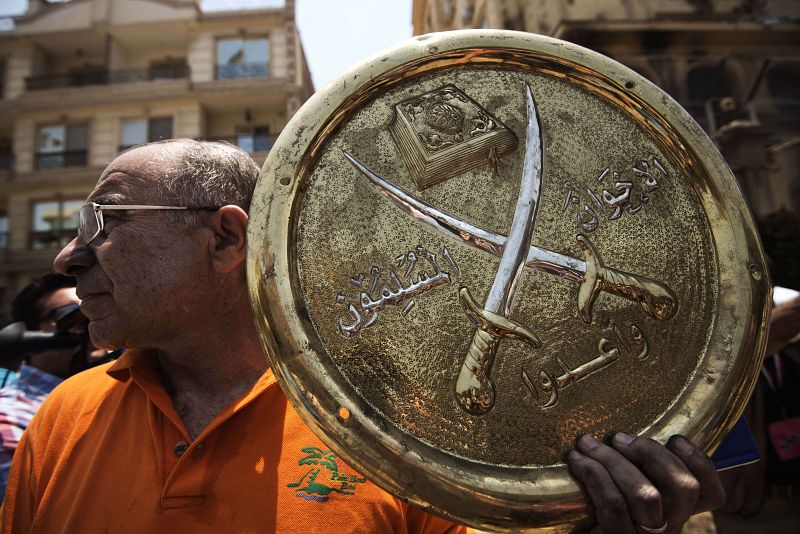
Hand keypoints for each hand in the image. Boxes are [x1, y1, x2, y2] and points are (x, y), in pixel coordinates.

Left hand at [567, 433, 724, 533]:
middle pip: (684, 487)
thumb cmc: (601, 507)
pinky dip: (594, 475)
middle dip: (651, 452)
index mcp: (677, 512)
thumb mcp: (628, 489)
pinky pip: (613, 503)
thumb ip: (641, 469)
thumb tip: (630, 431)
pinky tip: (578, 461)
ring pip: (646, 494)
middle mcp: (670, 526)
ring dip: (613, 460)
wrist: (585, 531)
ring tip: (587, 444)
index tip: (676, 439)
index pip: (712, 494)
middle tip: (619, 437)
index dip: (701, 464)